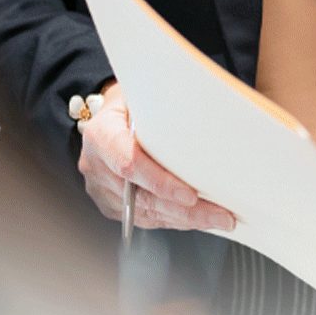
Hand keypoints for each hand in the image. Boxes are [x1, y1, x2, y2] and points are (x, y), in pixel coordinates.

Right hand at [77, 82, 235, 231]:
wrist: (111, 113)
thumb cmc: (135, 100)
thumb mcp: (145, 94)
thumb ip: (163, 108)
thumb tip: (205, 117)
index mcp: (101, 134)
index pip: (130, 163)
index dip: (160, 182)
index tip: (191, 195)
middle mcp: (95, 165)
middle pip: (142, 197)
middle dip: (184, 210)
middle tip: (220, 215)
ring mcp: (101, 188)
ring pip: (146, 213)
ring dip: (185, 220)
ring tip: (219, 219)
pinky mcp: (110, 204)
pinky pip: (144, 218)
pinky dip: (173, 220)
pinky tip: (198, 219)